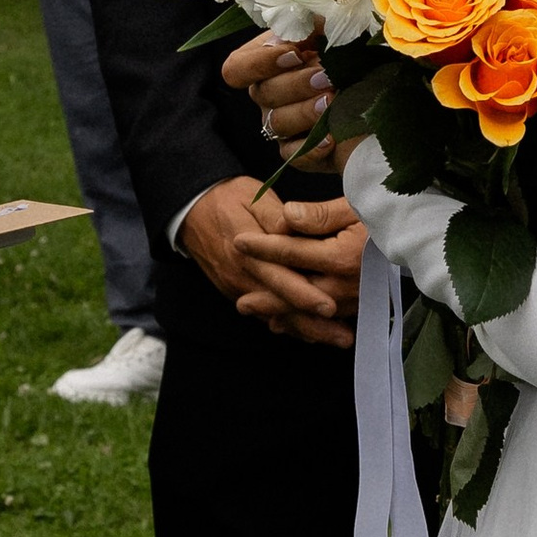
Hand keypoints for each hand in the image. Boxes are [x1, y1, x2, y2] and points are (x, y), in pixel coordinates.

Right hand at [179, 175, 363, 349]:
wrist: (191, 210)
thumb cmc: (227, 198)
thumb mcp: (252, 197)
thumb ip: (276, 217)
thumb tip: (295, 228)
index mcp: (247, 250)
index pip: (280, 277)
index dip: (305, 294)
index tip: (331, 308)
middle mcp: (242, 274)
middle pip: (281, 306)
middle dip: (313, 324)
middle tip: (344, 337)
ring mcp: (238, 287)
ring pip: (274, 315)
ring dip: (306, 330)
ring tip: (337, 339)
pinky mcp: (237, 292)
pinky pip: (264, 314)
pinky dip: (288, 326)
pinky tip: (312, 334)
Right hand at [224, 29, 349, 166]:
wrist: (387, 91)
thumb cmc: (359, 56)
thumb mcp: (335, 29)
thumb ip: (310, 23)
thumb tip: (295, 27)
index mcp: (268, 62)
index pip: (236, 68)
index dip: (258, 63)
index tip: (294, 53)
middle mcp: (269, 94)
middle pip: (261, 94)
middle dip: (295, 84)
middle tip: (327, 76)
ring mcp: (282, 125)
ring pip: (277, 123)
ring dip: (305, 111)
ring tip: (333, 101)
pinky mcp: (301, 152)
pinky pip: (294, 155)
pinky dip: (312, 148)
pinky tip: (332, 138)